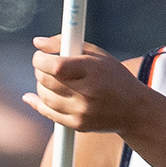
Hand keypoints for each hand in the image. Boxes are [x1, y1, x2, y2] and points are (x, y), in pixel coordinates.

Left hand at [24, 33, 140, 133]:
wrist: (134, 110)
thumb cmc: (114, 77)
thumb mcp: (98, 55)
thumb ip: (66, 44)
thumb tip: (37, 42)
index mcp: (94, 70)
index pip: (56, 66)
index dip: (40, 59)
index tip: (39, 55)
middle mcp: (88, 92)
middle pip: (47, 80)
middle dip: (39, 70)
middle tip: (43, 66)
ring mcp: (82, 111)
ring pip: (45, 96)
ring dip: (40, 85)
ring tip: (48, 79)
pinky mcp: (78, 125)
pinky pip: (48, 113)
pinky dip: (37, 103)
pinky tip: (31, 96)